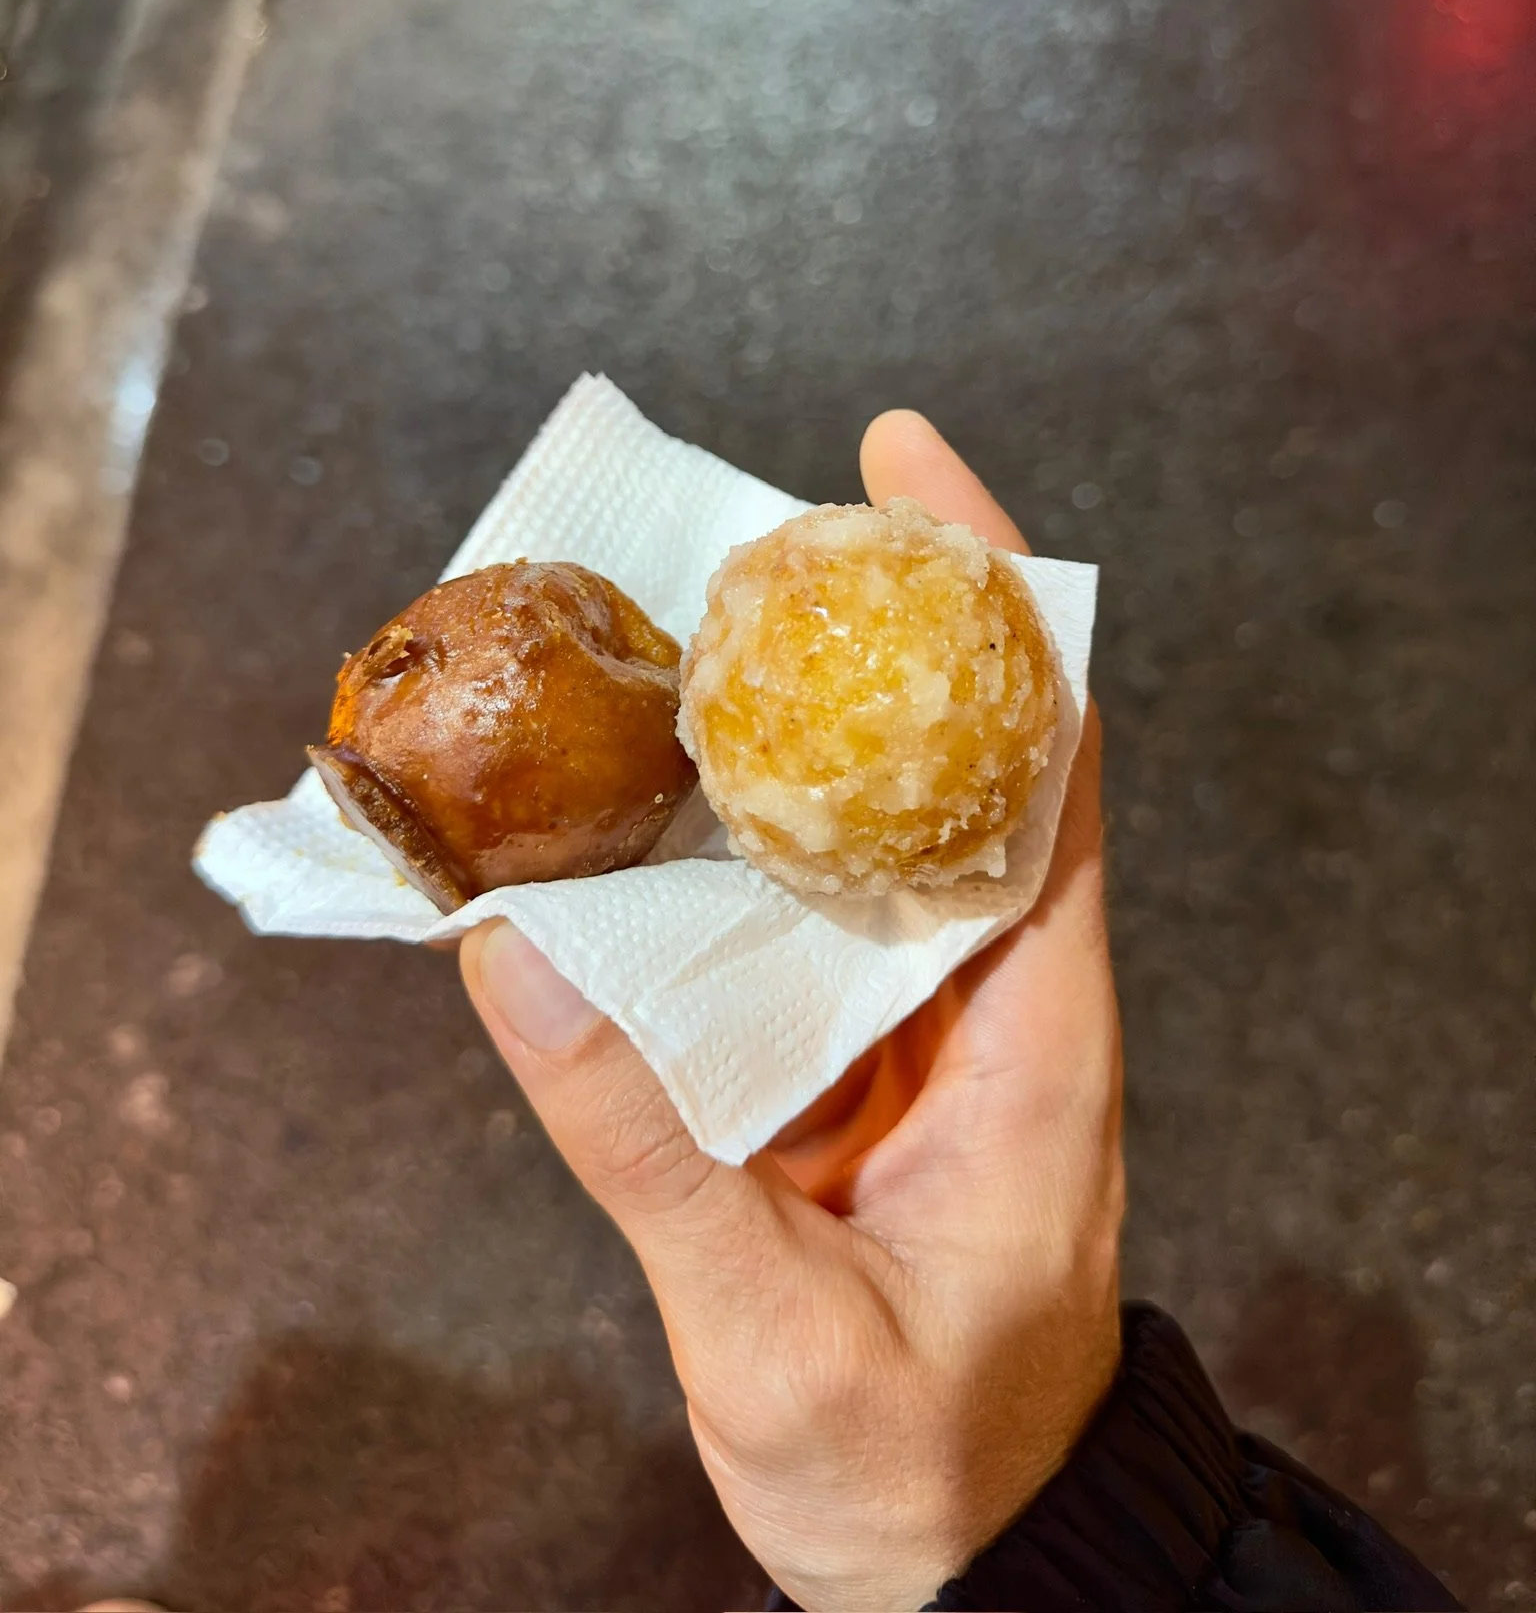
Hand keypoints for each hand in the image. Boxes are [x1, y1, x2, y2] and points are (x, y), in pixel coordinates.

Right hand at [460, 411, 1124, 1611]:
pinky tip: (621, 801)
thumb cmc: (923, 1465)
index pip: (1043, 762)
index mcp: (1034, 1028)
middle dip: (854, 621)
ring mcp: (906, 1020)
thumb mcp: (780, 1331)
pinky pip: (779, 918)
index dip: (994, 599)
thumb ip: (652, 1153)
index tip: (908, 471)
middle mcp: (981, 989)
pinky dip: (708, 843)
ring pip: (852, 823)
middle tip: (733, 521)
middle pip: (943, 753)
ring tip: (658, 626)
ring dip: (769, 720)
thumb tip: (514, 963)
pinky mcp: (837, 1062)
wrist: (971, 1558)